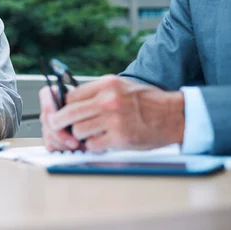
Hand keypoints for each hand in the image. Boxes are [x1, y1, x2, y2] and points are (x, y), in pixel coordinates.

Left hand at [46, 75, 184, 151]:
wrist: (172, 115)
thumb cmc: (146, 101)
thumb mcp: (120, 86)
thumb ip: (97, 92)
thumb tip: (71, 101)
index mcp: (107, 84)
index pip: (71, 96)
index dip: (63, 106)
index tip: (62, 112)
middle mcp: (108, 100)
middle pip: (68, 113)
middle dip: (59, 122)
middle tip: (58, 127)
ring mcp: (113, 120)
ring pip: (78, 131)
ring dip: (80, 136)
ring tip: (89, 134)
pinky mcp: (119, 138)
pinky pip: (93, 144)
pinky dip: (93, 145)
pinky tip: (101, 142)